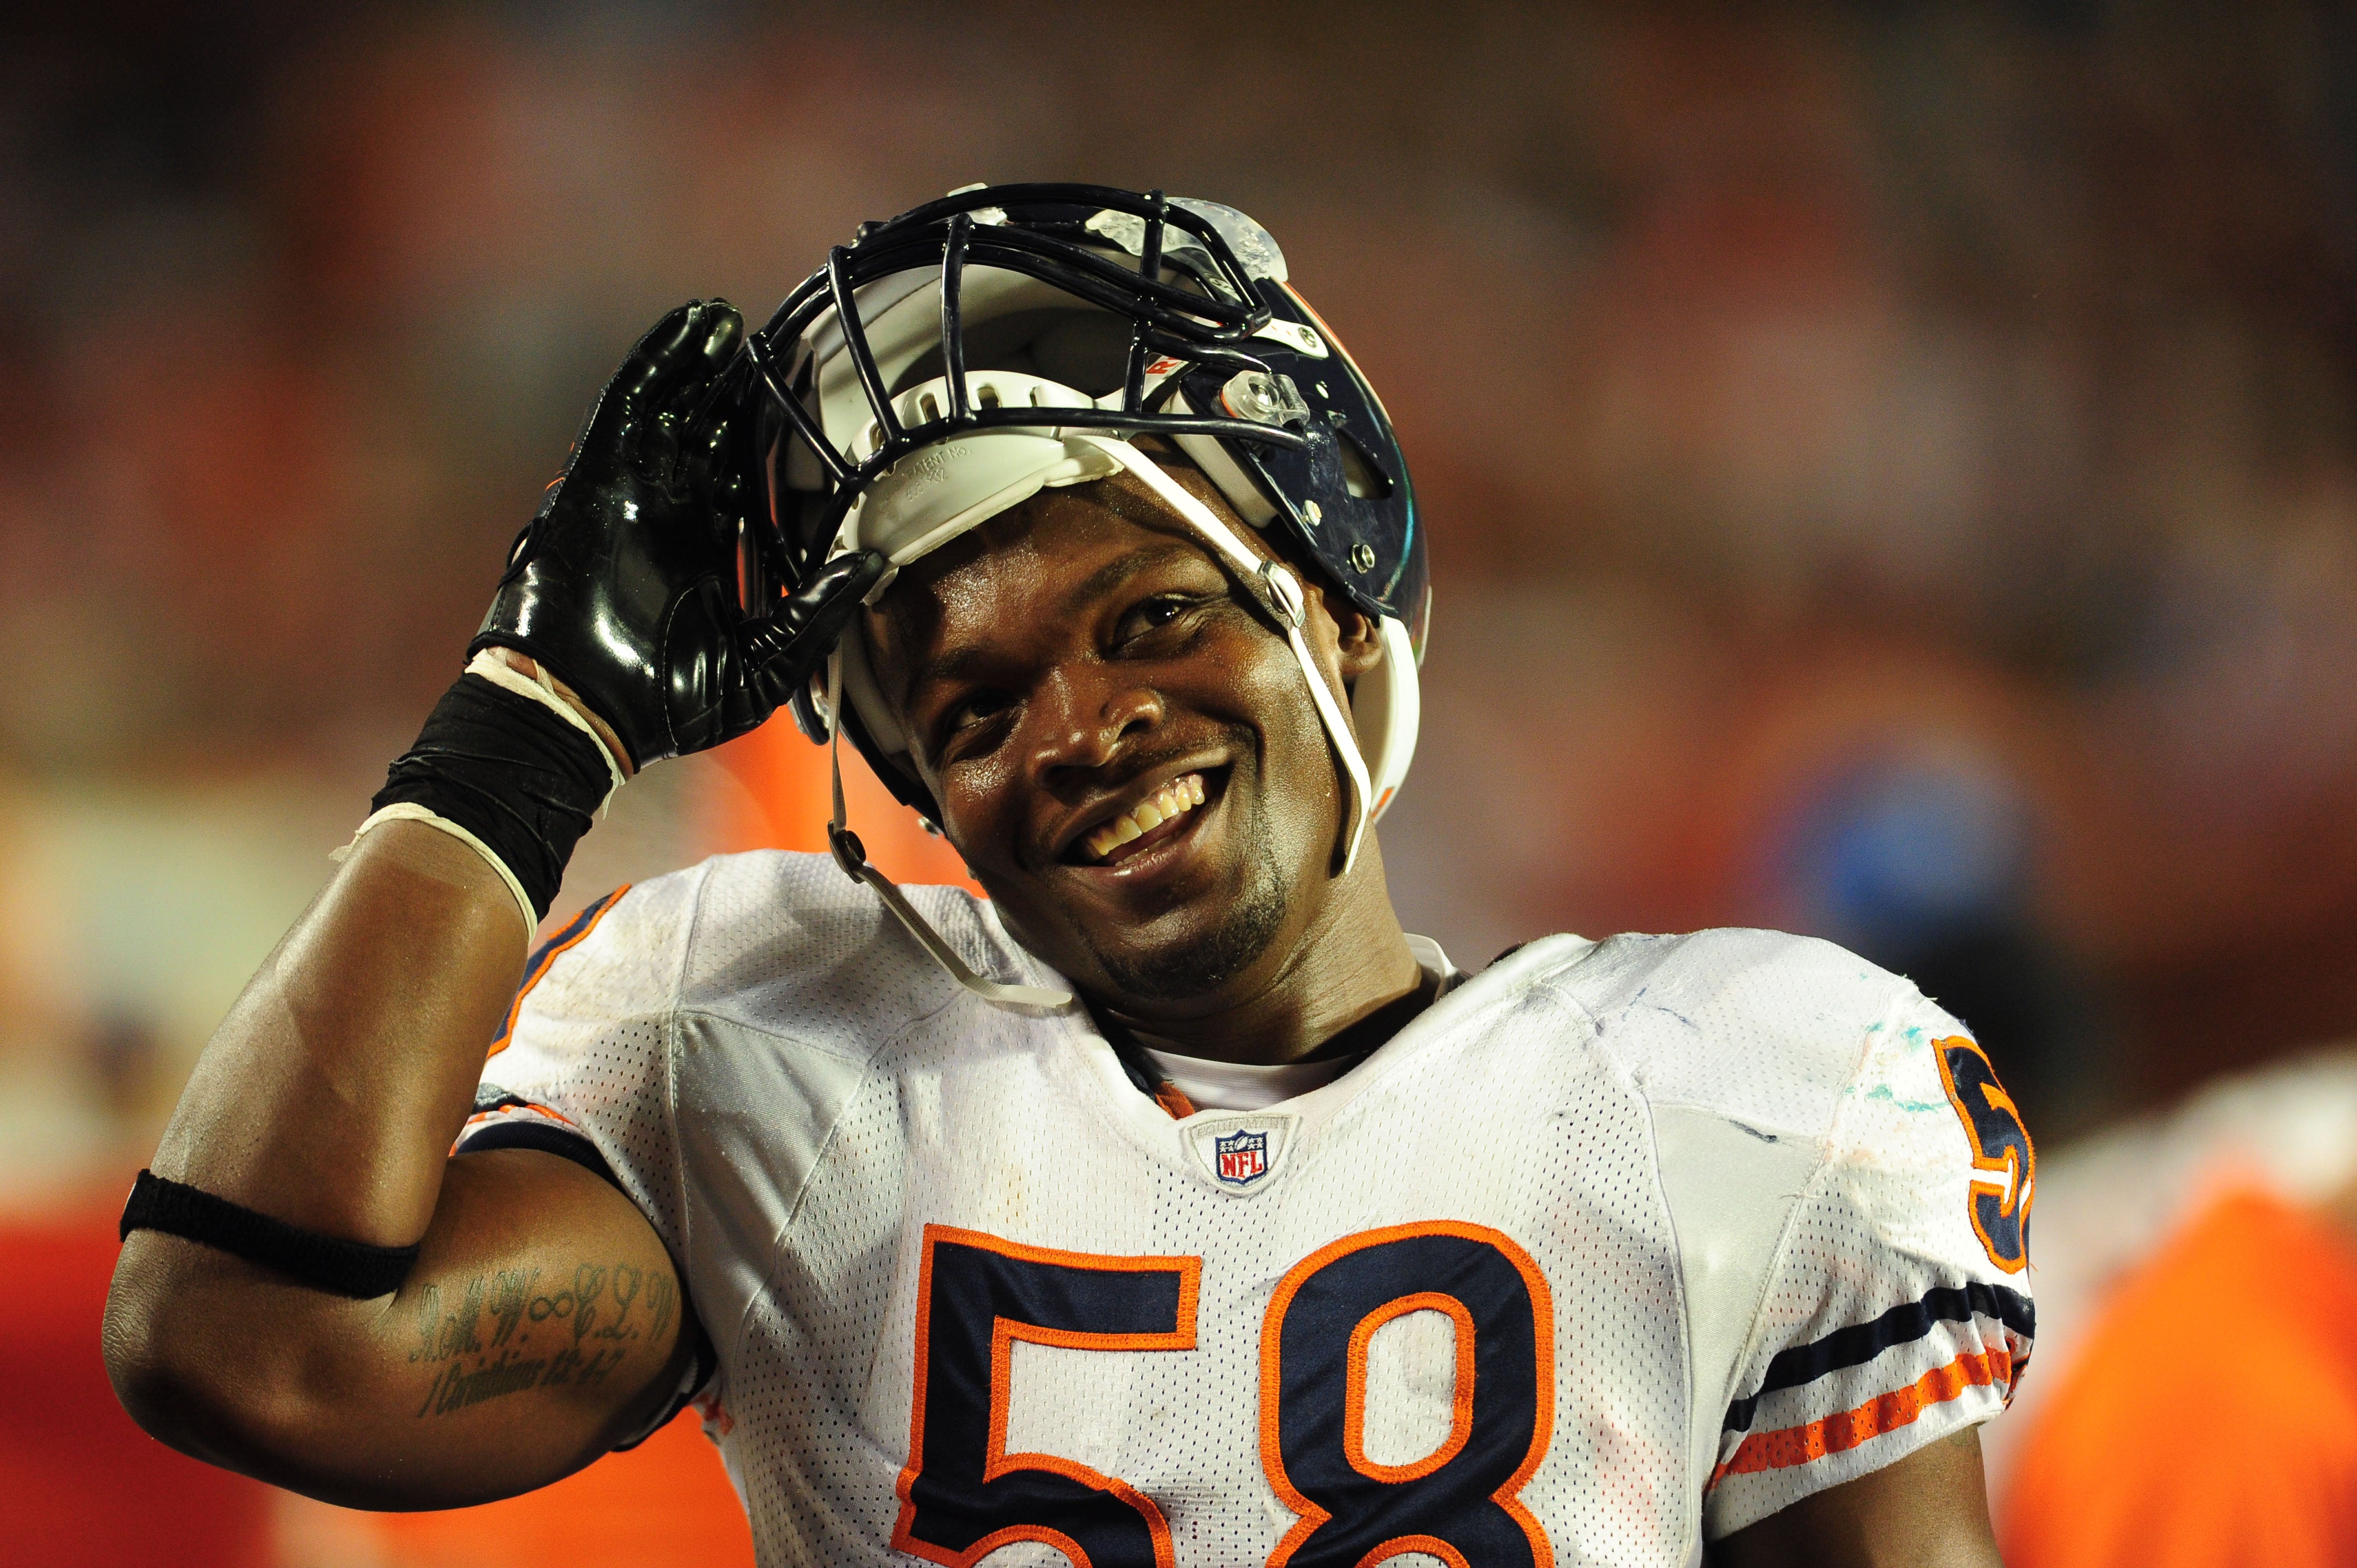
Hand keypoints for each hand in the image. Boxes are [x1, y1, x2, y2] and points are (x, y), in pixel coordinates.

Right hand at [472, 299, 883, 767]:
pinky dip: (653, 367)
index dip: (767, 442)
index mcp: (709, 556)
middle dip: (730, 390)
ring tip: (724, 320)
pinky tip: (683, 331)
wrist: (584, 712)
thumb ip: (817, 612)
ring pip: (669, 412)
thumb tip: (875, 567)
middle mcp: (672, 519)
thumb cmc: (665, 705)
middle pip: (706, 437)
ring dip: (696, 365)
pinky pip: (627, 411)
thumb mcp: (765, 664)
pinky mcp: (599, 482)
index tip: (803, 403)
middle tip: (762, 341)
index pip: (743, 482)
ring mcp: (634, 496)